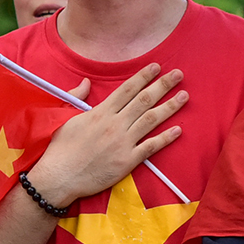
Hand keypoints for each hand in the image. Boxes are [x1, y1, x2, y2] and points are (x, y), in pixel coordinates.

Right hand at [26, 65, 186, 208]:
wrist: (59, 177)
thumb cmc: (59, 148)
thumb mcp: (64, 116)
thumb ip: (76, 96)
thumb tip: (87, 82)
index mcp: (100, 112)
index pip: (127, 89)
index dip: (143, 76)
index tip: (157, 66)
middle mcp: (115, 124)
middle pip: (144, 100)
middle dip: (163, 85)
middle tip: (178, 74)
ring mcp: (123, 143)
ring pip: (151, 120)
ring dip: (169, 106)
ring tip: (184, 96)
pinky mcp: (127, 161)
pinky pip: (151, 147)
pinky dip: (166, 138)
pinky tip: (179, 129)